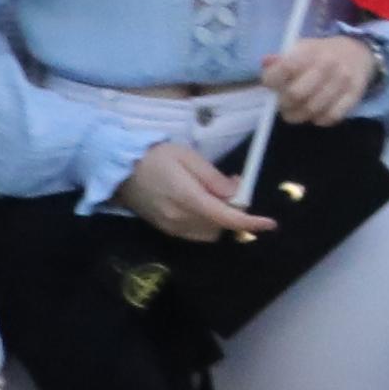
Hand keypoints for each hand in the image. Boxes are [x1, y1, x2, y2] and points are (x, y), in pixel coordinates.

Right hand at [116, 137, 266, 246]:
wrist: (118, 167)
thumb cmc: (155, 156)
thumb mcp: (188, 158)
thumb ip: (214, 178)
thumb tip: (237, 193)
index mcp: (188, 199)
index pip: (226, 218)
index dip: (250, 222)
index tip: (270, 223)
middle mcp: (179, 219)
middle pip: (220, 227)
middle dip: (233, 212)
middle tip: (232, 187)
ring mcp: (170, 227)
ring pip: (209, 233)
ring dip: (220, 218)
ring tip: (214, 193)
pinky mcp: (164, 228)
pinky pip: (194, 233)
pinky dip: (206, 222)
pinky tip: (200, 202)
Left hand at [259, 32, 382, 126]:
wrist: (358, 52)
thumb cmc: (321, 54)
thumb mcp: (300, 48)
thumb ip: (281, 59)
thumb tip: (266, 64)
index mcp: (310, 50)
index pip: (285, 68)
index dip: (271, 81)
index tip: (271, 85)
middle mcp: (327, 64)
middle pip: (296, 94)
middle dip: (284, 104)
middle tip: (283, 104)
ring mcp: (343, 80)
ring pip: (313, 109)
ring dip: (299, 115)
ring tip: (296, 111)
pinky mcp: (355, 95)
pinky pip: (332, 116)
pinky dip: (319, 119)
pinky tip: (316, 114)